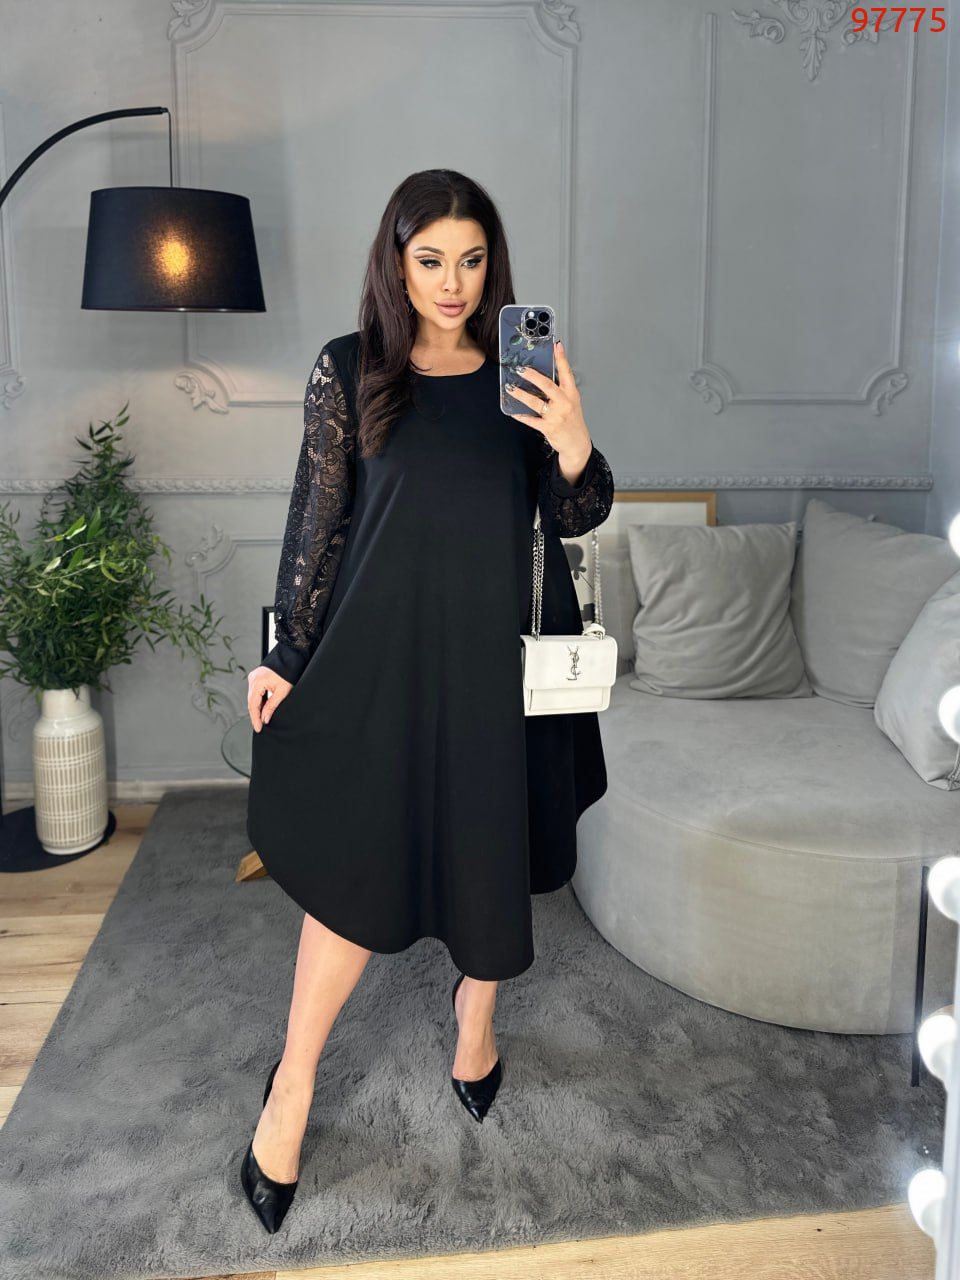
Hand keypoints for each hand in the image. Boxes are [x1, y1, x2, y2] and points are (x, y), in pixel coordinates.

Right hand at [247, 665, 292, 731]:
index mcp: (257, 682)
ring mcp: (254, 677)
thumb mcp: (282, 692)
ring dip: (257, 708)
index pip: (253, 704)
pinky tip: (263, 708)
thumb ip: (271, 706)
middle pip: (251, 701)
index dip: (255, 718)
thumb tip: (265, 718)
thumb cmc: (289, 673)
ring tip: (262, 719)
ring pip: (253, 697)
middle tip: (259, 726)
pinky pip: (255, 692)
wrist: (291, 659)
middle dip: (255, 715)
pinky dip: (259, 700)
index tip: (258, 728)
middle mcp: (253, 678)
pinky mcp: (257, 677)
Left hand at [504, 338, 592, 479]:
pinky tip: (513, 411)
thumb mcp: (572, 402)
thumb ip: (561, 389)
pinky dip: (521, 415)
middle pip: (547, 385)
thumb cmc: (573, 421)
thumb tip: (544, 376)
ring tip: (510, 388)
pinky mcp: (548, 427)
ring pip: (535, 402)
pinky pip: (531, 420)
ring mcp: (556, 416)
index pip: (567, 372)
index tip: (556, 345)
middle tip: (521, 369)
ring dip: (521, 394)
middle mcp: (564, 403)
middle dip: (532, 376)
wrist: (577, 443)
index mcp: (571, 394)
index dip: (561, 358)